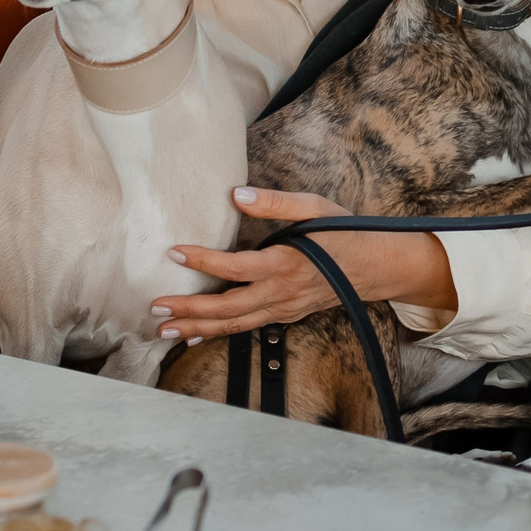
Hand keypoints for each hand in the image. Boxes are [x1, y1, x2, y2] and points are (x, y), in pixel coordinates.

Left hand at [151, 186, 456, 341]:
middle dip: (189, 309)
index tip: (173, 252)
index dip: (203, 261)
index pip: (235, 267)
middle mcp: (281, 292)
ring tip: (164, 330)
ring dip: (197, 328)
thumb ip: (274, 203)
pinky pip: (246, 328)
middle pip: (227, 308)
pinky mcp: (284, 315)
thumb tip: (237, 194)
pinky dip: (218, 333)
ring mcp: (283, 308)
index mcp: (286, 263)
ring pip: (234, 325)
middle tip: (156, 307)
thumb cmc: (344, 233)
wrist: (375, 267)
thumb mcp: (314, 207)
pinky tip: (195, 335)